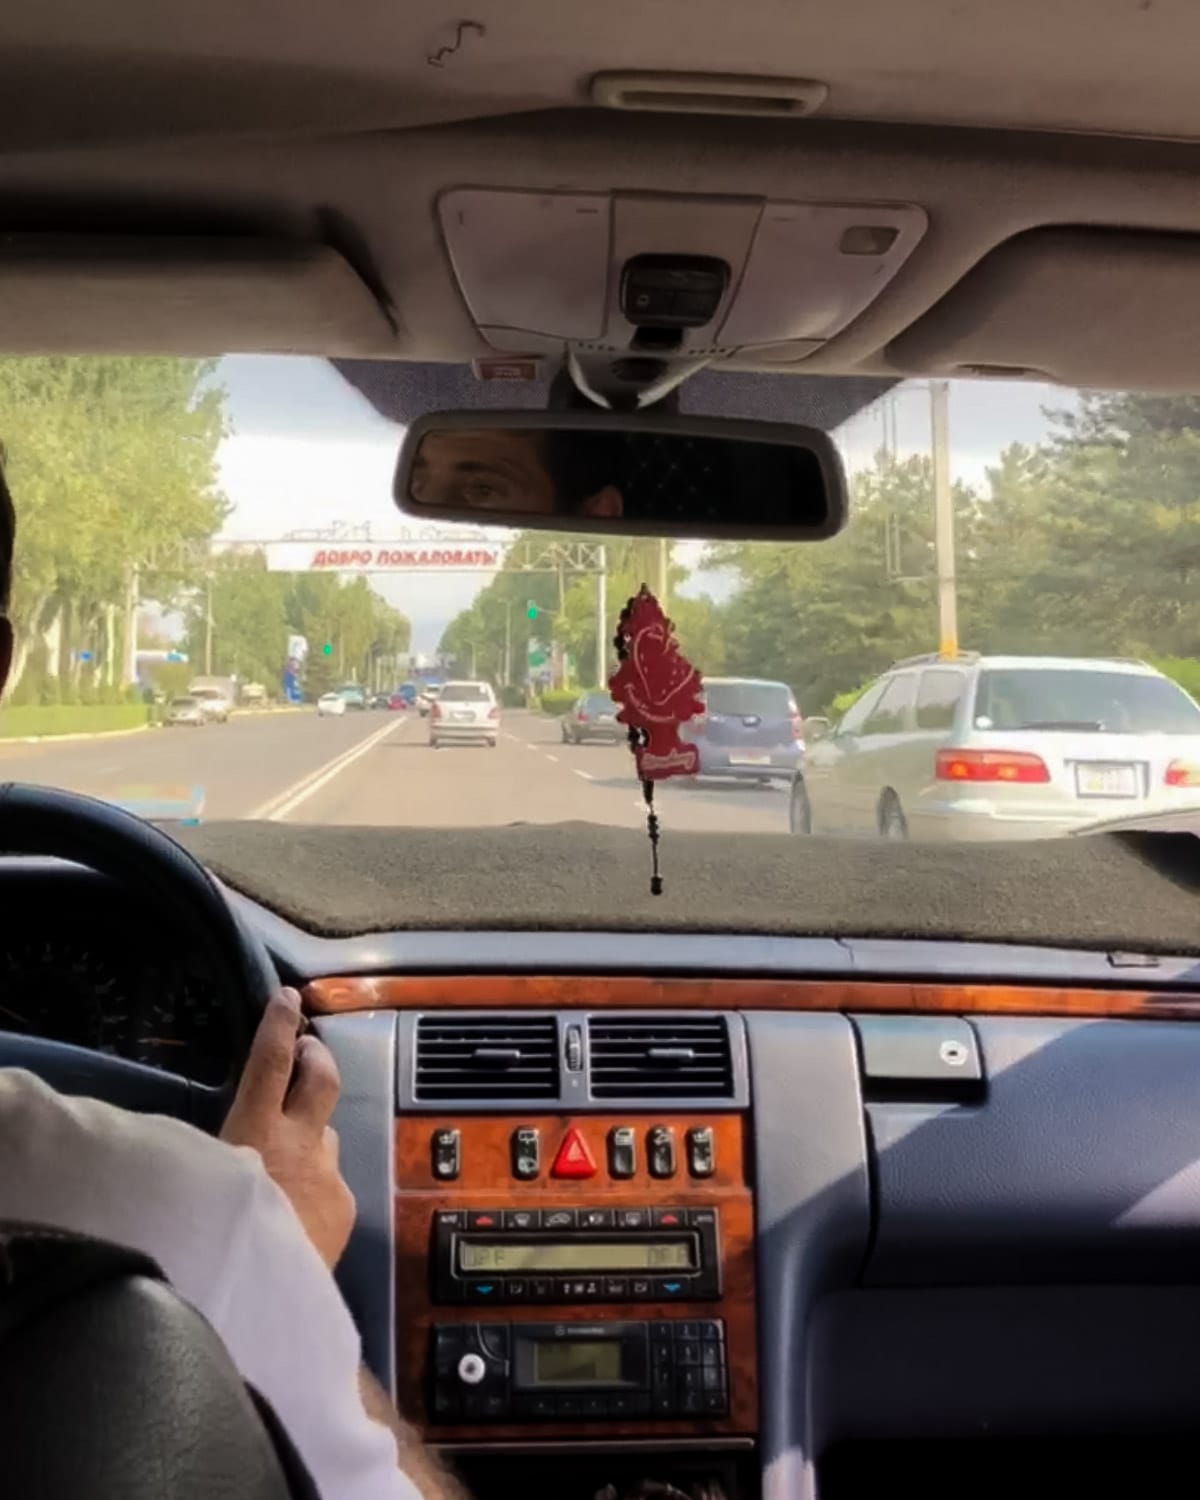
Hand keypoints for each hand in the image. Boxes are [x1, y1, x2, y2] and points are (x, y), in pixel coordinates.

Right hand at [220, 987, 354, 1267]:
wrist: (262, 1303)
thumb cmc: (209, 1240)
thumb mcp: (193, 1183)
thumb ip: (207, 1154)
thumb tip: (200, 1145)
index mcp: (256, 1131)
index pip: (271, 1059)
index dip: (280, 1024)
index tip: (287, 997)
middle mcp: (301, 1144)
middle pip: (322, 1079)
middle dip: (316, 1058)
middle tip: (308, 1052)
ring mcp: (330, 1174)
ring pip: (326, 1138)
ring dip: (312, 1136)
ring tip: (290, 1159)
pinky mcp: (346, 1207)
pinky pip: (331, 1182)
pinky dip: (316, 1185)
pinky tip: (299, 1213)